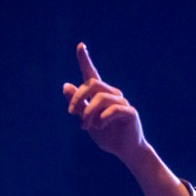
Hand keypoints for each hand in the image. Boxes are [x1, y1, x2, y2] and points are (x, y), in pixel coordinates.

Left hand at [63, 43, 147, 164]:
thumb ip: (78, 105)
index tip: (80, 45)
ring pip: (100, 98)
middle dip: (78, 97)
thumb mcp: (87, 121)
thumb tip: (65, 86)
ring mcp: (122, 102)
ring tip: (86, 127)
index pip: (92, 74)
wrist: (126, 151)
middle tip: (71, 112)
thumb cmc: (107, 135)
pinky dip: (102, 118)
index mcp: (101, 95)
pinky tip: (99, 127)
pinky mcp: (130, 113)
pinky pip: (113, 110)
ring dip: (88, 113)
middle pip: (92, 84)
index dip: (85, 60)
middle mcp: (112, 95)